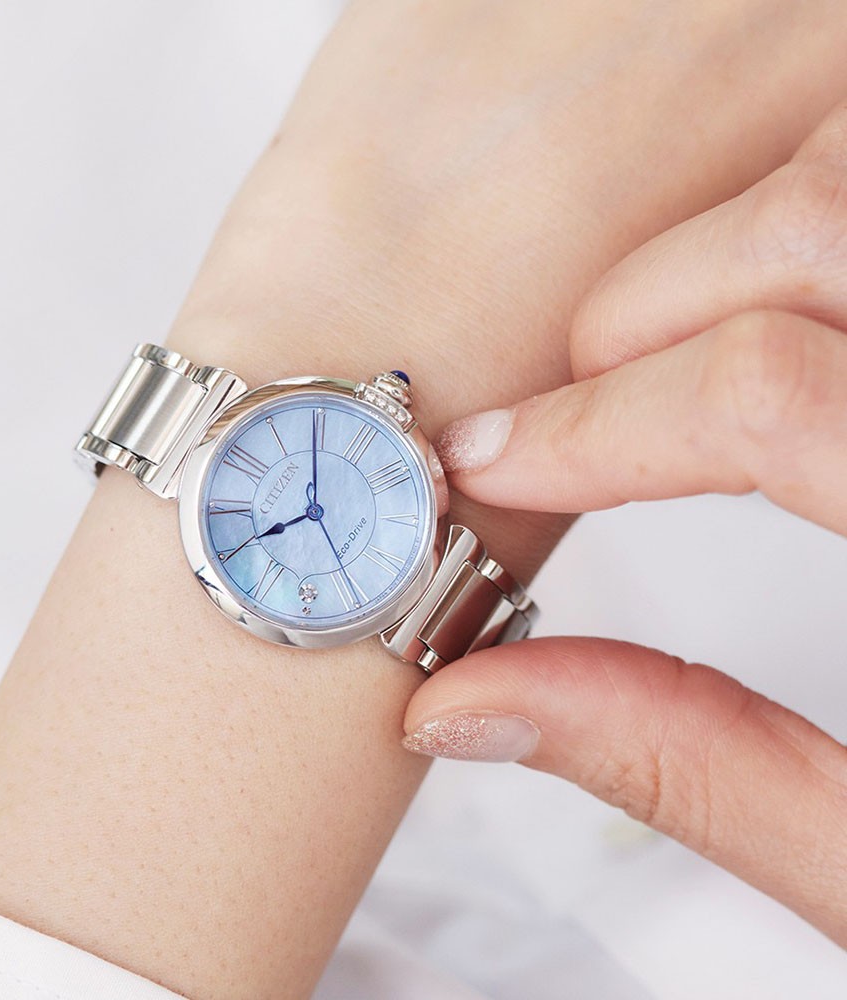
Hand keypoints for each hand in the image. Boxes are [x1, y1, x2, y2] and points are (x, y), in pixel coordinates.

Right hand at [403, 105, 846, 946]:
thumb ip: (690, 764)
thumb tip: (482, 699)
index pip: (766, 403)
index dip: (591, 429)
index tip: (494, 467)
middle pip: (810, 232)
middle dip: (631, 323)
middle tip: (561, 418)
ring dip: (724, 242)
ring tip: (651, 349)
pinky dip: (806, 211)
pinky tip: (767, 288)